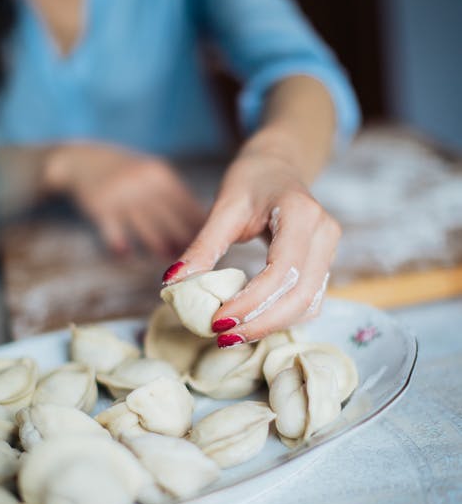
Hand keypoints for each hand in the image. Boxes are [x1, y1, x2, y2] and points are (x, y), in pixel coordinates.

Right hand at [44, 142, 204, 256]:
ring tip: (170, 264)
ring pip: (146, 228)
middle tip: (196, 262)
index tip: (211, 246)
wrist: (81, 159)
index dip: (200, 227)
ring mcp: (122, 196)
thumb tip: (199, 226)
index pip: (187, 205)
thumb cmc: (124, 172)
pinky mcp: (100, 207)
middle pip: (171, 219)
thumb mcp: (151, 173)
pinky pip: (114, 231)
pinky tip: (127, 255)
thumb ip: (172, 195)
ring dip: (159, 247)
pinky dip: (121, 245)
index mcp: (161, 176)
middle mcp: (144, 184)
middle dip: (185, 242)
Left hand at [162, 139, 340, 344]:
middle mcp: (325, 234)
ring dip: (271, 326)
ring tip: (233, 336)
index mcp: (302, 213)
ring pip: (308, 305)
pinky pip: (309, 303)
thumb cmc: (251, 180)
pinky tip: (251, 323)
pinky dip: (281, 319)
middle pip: (300, 296)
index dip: (251, 301)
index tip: (218, 320)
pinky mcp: (325, 266)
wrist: (279, 166)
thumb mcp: (224, 206)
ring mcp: (331, 252)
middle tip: (223, 338)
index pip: (282, 270)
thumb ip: (203, 246)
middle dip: (261, 323)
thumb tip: (172, 283)